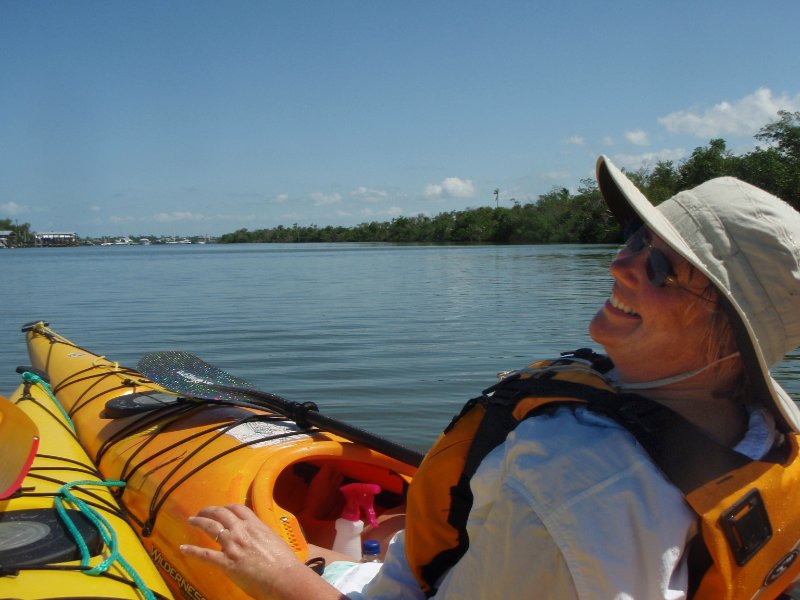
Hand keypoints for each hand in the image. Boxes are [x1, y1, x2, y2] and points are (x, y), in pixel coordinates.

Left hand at [181, 504, 343, 599]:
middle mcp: (241, 530)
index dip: (226, 507)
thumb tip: (258, 537)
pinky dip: (192, 551)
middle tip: (201, 512)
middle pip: (220, 513)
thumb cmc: (284, 561)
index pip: (237, 508)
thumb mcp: (274, 540)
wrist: (284, 577)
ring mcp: (232, 546)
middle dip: (208, 510)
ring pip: (210, 527)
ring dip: (199, 522)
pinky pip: (204, 554)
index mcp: (255, 524)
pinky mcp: (225, 562)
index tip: (221, 509)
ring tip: (191, 520)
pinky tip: (183, 548)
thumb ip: (262, 535)